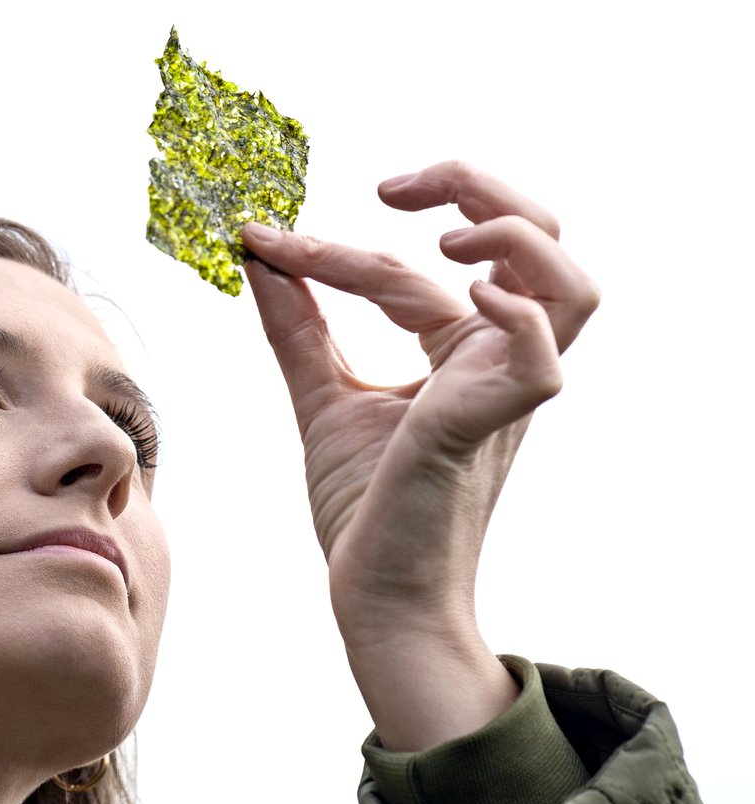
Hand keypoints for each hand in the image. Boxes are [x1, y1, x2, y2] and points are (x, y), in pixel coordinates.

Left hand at [240, 162, 599, 748]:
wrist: (370, 592)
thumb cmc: (365, 506)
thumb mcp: (321, 396)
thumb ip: (298, 325)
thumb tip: (259, 252)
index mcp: (462, 352)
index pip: (410, 272)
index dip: (332, 249)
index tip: (262, 238)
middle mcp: (495, 362)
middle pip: (536, 239)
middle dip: (473, 186)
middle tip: (391, 186)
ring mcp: (502, 393)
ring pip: (567, 285)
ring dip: (509, 237)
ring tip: (439, 238)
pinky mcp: (487, 428)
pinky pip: (538, 359)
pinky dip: (514, 314)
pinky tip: (462, 290)